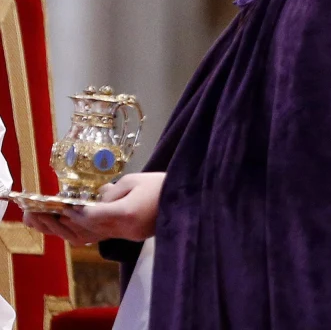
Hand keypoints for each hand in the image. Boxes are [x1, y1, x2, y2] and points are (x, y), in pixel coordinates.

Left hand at [24, 172, 164, 245]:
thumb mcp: (134, 180)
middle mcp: (126, 229)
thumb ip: (111, 192)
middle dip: (73, 222)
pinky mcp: (134, 236)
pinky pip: (107, 235)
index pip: (92, 217)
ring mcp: (130, 235)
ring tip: (65, 221)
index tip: (66, 205)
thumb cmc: (162, 185)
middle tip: (57, 215)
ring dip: (80, 229)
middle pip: (91, 229)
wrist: (187, 200)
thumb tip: (95, 200)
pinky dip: (93, 231)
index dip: (77, 212)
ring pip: (97, 236)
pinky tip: (84, 225)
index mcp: (126, 213)